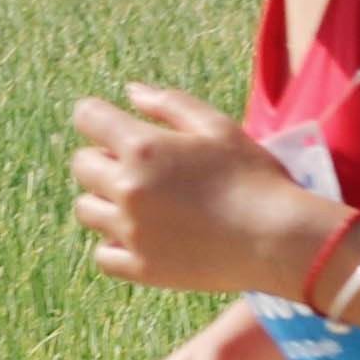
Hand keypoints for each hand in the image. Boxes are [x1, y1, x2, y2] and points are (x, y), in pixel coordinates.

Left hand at [69, 83, 336, 305]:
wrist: (278, 239)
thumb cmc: (254, 176)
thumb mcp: (218, 126)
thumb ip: (169, 104)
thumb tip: (130, 91)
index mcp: (143, 147)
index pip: (87, 116)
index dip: (98, 116)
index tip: (113, 124)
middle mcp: (128, 189)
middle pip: (81, 164)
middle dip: (102, 157)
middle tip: (138, 165)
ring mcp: (131, 233)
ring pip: (86, 210)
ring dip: (104, 201)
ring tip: (140, 202)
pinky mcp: (142, 268)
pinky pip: (103, 255)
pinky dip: (115, 244)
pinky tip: (142, 236)